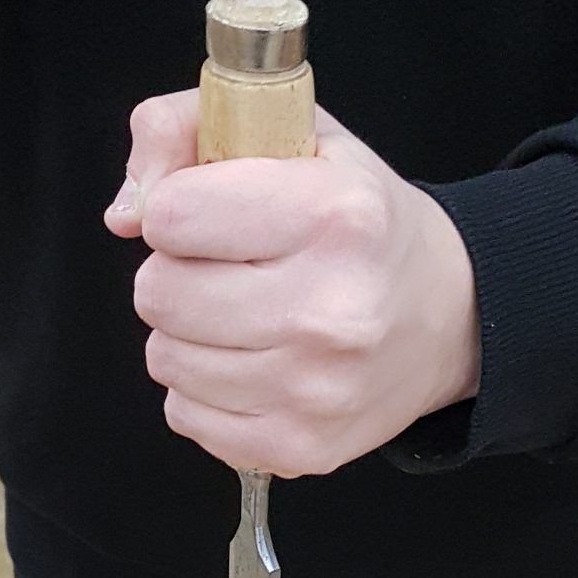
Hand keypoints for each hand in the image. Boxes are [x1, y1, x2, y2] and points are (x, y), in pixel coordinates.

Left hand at [107, 93, 480, 476]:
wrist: (452, 316)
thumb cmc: (359, 222)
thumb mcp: (292, 136)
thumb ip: (184, 131)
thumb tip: (125, 214)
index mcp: (334, 216)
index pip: (172, 214)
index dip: (176, 207)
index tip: (211, 212)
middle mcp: (330, 309)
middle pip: (158, 293)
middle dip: (176, 273)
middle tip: (228, 268)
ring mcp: (316, 389)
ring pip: (165, 359)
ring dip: (188, 334)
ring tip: (244, 315)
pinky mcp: (301, 447)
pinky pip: (185, 416)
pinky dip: (203, 390)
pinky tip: (253, 362)